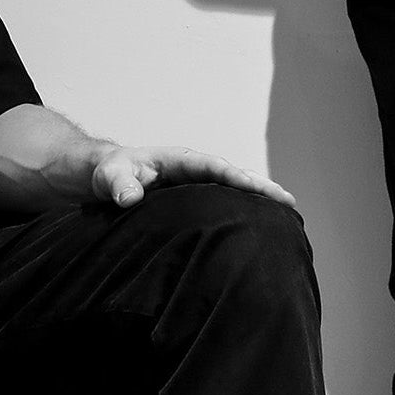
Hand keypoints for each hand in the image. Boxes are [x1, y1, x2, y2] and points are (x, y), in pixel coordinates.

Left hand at [88, 144, 297, 210]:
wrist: (103, 178)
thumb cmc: (108, 174)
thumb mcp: (109, 176)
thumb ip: (119, 184)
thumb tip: (131, 197)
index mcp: (181, 161)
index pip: (218, 168)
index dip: (241, 179)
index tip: (266, 191)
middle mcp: (194, 172)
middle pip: (234, 178)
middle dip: (262, 189)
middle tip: (290, 204)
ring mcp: (195, 188)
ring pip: (231, 194)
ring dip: (256, 203)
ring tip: (285, 220)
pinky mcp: (192, 204)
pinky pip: (221, 207)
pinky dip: (239, 214)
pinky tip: (255, 232)